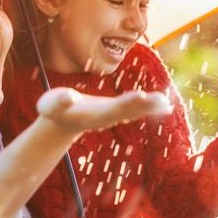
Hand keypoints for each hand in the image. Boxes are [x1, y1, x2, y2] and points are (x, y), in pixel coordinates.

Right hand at [37, 88, 171, 135]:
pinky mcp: (115, 111)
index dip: (126, 102)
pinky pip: (136, 109)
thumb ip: (60, 101)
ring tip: (167, 103)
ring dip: (151, 107)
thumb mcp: (51, 104)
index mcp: (93, 114)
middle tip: (163, 100)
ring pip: (135, 111)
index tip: (140, 95)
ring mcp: (112, 115)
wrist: (59, 122)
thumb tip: (67, 97)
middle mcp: (106, 117)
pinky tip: (165, 104)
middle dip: (145, 105)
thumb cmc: (53, 110)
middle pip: (128, 111)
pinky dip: (150, 107)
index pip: (112, 108)